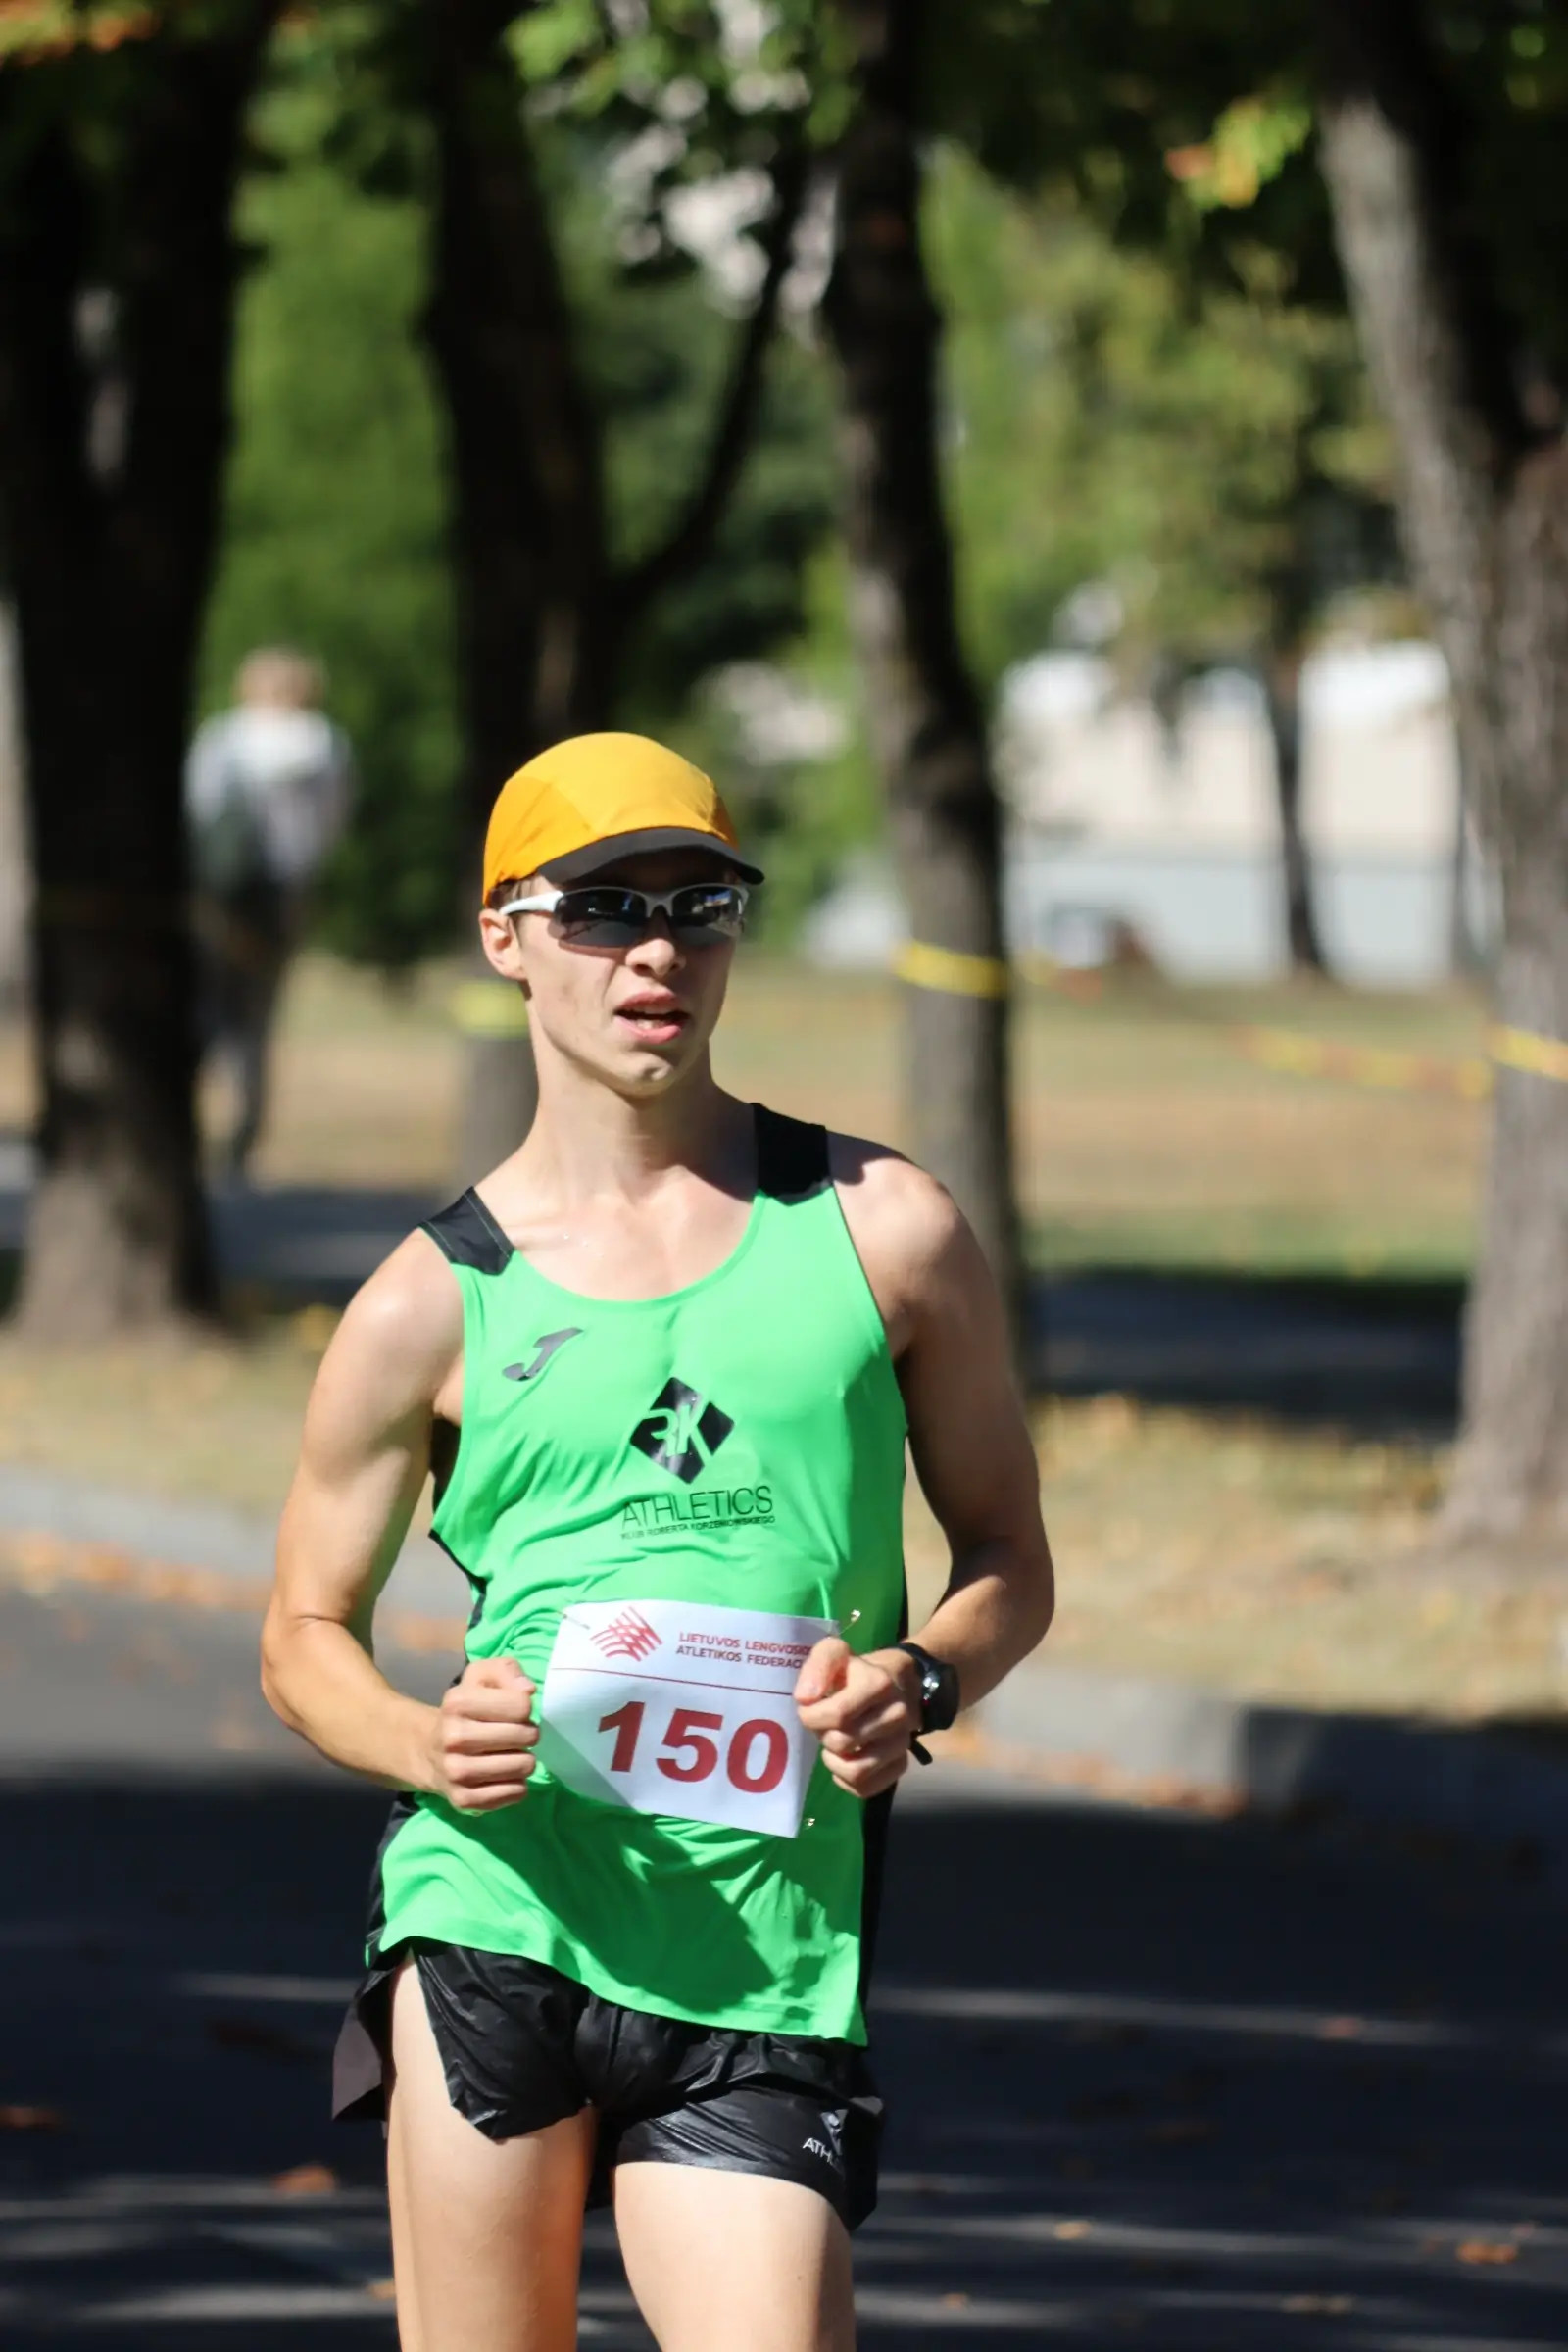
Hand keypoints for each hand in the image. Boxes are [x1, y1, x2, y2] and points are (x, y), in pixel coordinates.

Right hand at [427, 1656, 537, 1811]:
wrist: (427, 1749)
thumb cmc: (465, 1709)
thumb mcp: (480, 1677)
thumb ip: (507, 1671)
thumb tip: (528, 1690)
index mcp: (457, 1703)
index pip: (522, 1705)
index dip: (524, 1707)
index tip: (512, 1712)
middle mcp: (454, 1737)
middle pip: (527, 1736)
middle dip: (527, 1734)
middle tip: (513, 1735)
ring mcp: (457, 1772)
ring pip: (524, 1766)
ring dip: (524, 1759)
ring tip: (508, 1754)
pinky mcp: (464, 1800)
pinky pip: (516, 1793)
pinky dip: (517, 1785)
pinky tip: (503, 1775)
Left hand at [794, 1638, 917, 1800]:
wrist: (893, 1682)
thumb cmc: (855, 1671)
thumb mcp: (834, 1653)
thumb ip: (817, 1666)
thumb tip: (806, 1698)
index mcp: (880, 1684)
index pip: (837, 1715)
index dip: (812, 1716)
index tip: (808, 1708)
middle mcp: (897, 1715)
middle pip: (842, 1743)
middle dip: (822, 1735)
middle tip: (823, 1723)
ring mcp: (902, 1743)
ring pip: (856, 1772)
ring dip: (834, 1761)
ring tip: (832, 1744)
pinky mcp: (901, 1764)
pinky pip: (867, 1788)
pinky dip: (847, 1780)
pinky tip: (844, 1761)